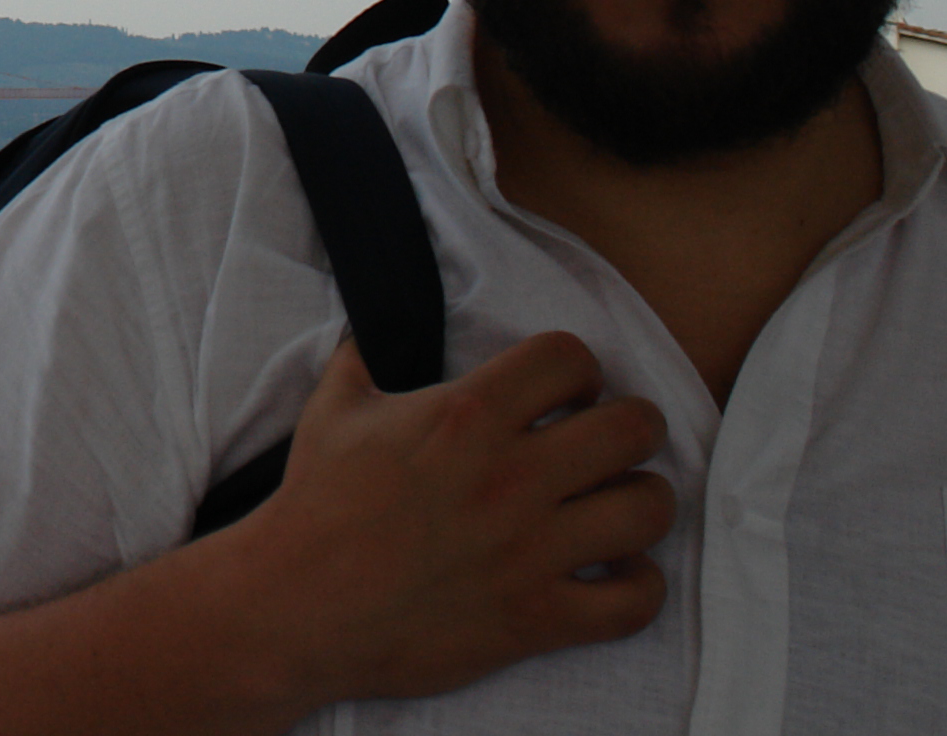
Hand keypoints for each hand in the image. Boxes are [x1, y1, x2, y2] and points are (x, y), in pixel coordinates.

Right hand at [229, 328, 674, 706]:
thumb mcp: (334, 410)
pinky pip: (633, 603)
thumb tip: (365, 329)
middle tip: (614, 442)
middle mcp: (513, 476)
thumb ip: (362, 359)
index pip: (570, 358)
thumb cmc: (315, 504)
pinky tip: (618, 574)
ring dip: (644, 501)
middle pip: (632, 428)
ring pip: (647, 509)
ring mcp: (531, 550)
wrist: (298, 604)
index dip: (578, 369)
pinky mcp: (536, 617)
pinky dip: (639, 586)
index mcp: (469, 415)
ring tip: (621, 504)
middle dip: (635, 427)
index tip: (568, 392)